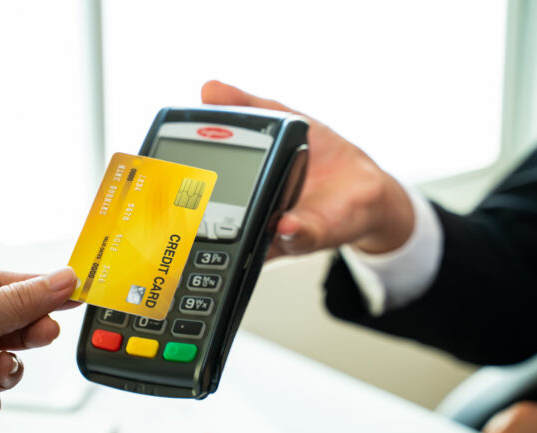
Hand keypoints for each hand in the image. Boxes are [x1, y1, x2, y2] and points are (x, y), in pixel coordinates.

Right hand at [201, 80, 413, 257]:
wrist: (365, 190)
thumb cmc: (321, 156)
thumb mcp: (282, 119)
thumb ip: (247, 106)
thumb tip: (208, 89)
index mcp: (240, 182)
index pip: (199, 185)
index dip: (181, 183)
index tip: (171, 171)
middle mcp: (251, 212)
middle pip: (212, 223)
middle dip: (201, 215)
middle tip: (197, 198)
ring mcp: (274, 229)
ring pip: (249, 240)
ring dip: (244, 230)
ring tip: (241, 214)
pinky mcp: (305, 237)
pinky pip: (294, 239)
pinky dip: (290, 233)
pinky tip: (286, 224)